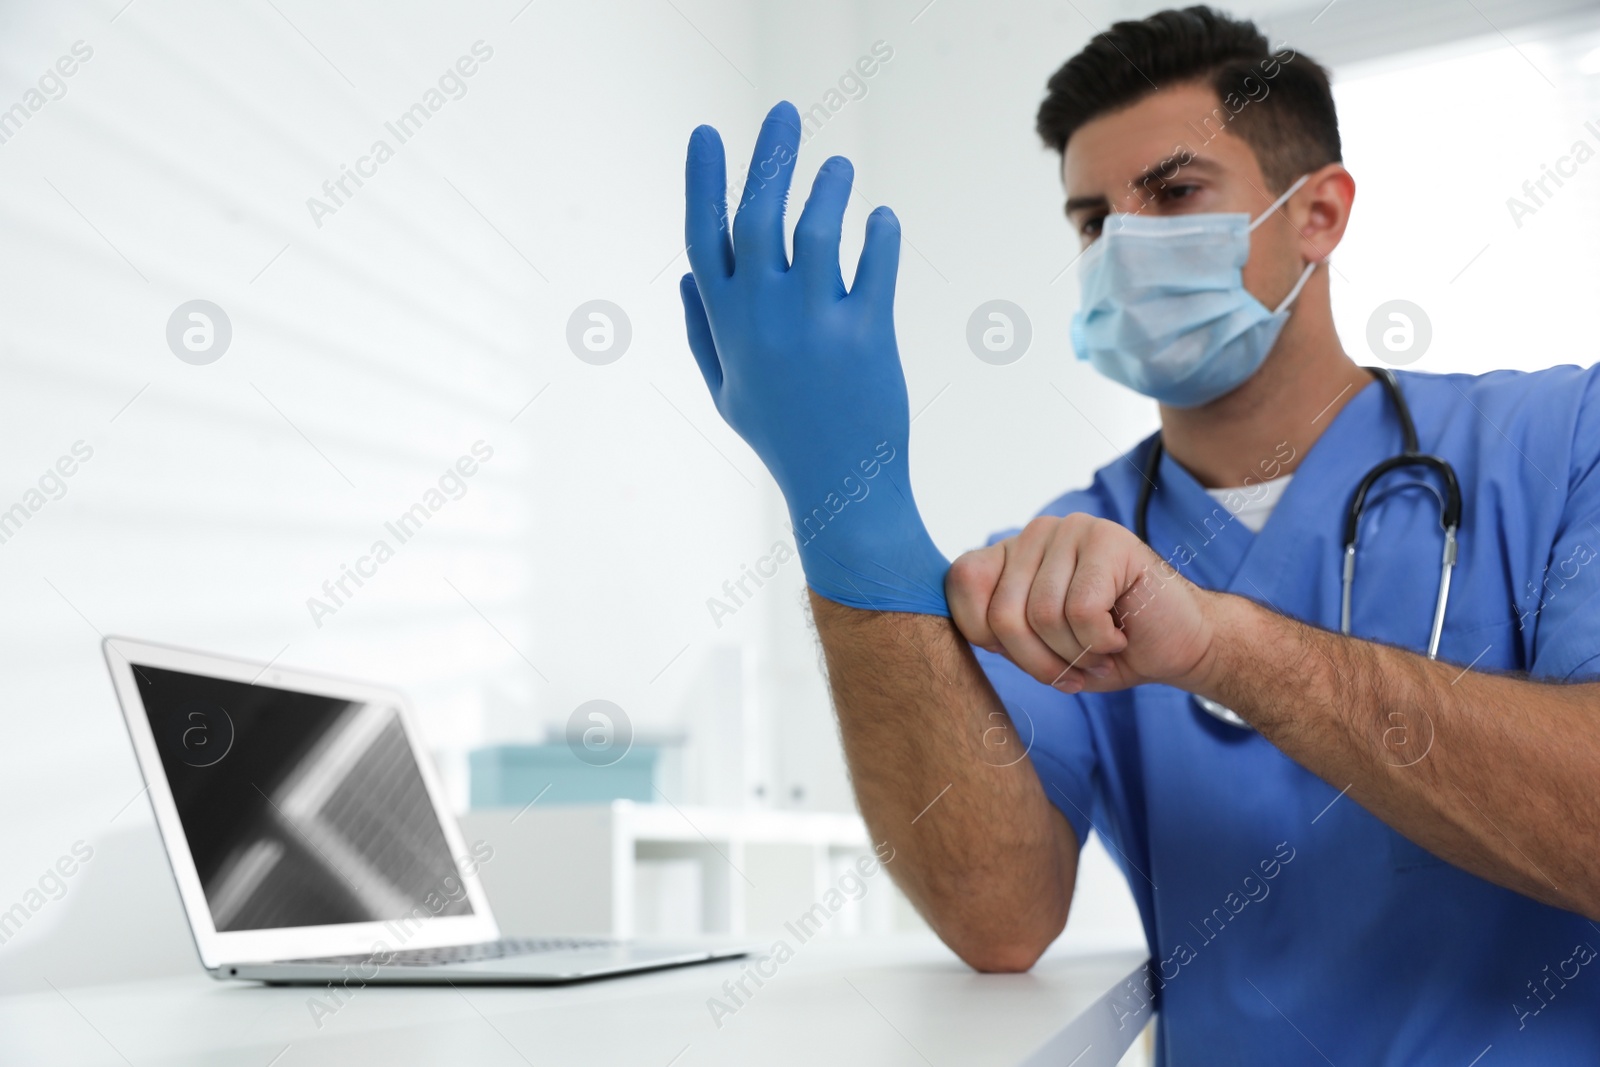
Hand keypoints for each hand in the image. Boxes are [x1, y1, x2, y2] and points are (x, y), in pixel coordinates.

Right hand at [679, 101, 947, 614]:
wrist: (842, 490)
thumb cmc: (782, 438)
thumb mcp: (726, 392)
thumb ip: (702, 333)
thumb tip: (687, 275)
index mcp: (725, 325)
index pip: (703, 235)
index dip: (701, 179)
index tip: (705, 131)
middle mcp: (764, 318)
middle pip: (759, 213)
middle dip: (769, 155)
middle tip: (785, 112)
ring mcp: (815, 324)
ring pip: (819, 227)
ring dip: (830, 187)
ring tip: (840, 170)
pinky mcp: (868, 334)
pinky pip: (875, 262)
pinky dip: (879, 233)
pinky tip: (881, 220)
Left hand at [946, 513, 1218, 693]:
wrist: (1179, 646)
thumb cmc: (1104, 649)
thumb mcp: (1035, 646)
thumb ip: (994, 630)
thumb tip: (954, 630)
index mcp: (1009, 554)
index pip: (961, 586)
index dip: (989, 638)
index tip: (1031, 658)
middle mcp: (1035, 533)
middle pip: (1003, 613)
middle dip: (1037, 660)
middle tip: (1073, 669)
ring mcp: (1073, 529)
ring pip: (1044, 615)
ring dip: (1075, 653)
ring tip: (1100, 649)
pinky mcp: (1110, 539)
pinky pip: (1082, 611)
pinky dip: (1101, 642)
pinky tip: (1120, 634)